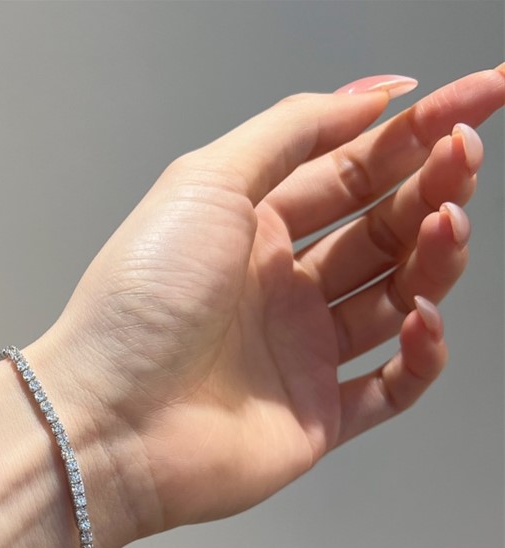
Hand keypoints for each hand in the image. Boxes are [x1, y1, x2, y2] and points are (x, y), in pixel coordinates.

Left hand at [30, 67, 504, 540]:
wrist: (110, 420)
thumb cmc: (138, 304)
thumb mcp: (205, 183)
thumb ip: (289, 132)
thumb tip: (371, 96)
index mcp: (250, 231)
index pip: (352, 171)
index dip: (416, 134)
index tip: (478, 96)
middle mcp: (279, 290)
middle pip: (383, 229)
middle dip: (432, 186)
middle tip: (462, 157)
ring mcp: (300, 354)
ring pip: (399, 298)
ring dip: (435, 257)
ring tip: (447, 223)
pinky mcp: (317, 416)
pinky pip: (394, 386)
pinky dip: (423, 353)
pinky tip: (423, 317)